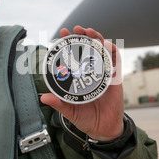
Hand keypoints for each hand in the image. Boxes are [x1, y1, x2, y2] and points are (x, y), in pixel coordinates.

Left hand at [40, 25, 123, 140]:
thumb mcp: (70, 110)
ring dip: (97, 39)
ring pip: (101, 51)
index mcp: (79, 76)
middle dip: (83, 35)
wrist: (104, 129)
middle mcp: (91, 72)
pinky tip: (107, 45)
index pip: (73, 55)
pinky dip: (112, 51)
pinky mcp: (115, 78)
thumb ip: (58, 103)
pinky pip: (116, 61)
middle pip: (88, 48)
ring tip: (91, 33)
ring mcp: (103, 73)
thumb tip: (43, 98)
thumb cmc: (86, 118)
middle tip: (77, 29)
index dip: (68, 43)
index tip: (63, 34)